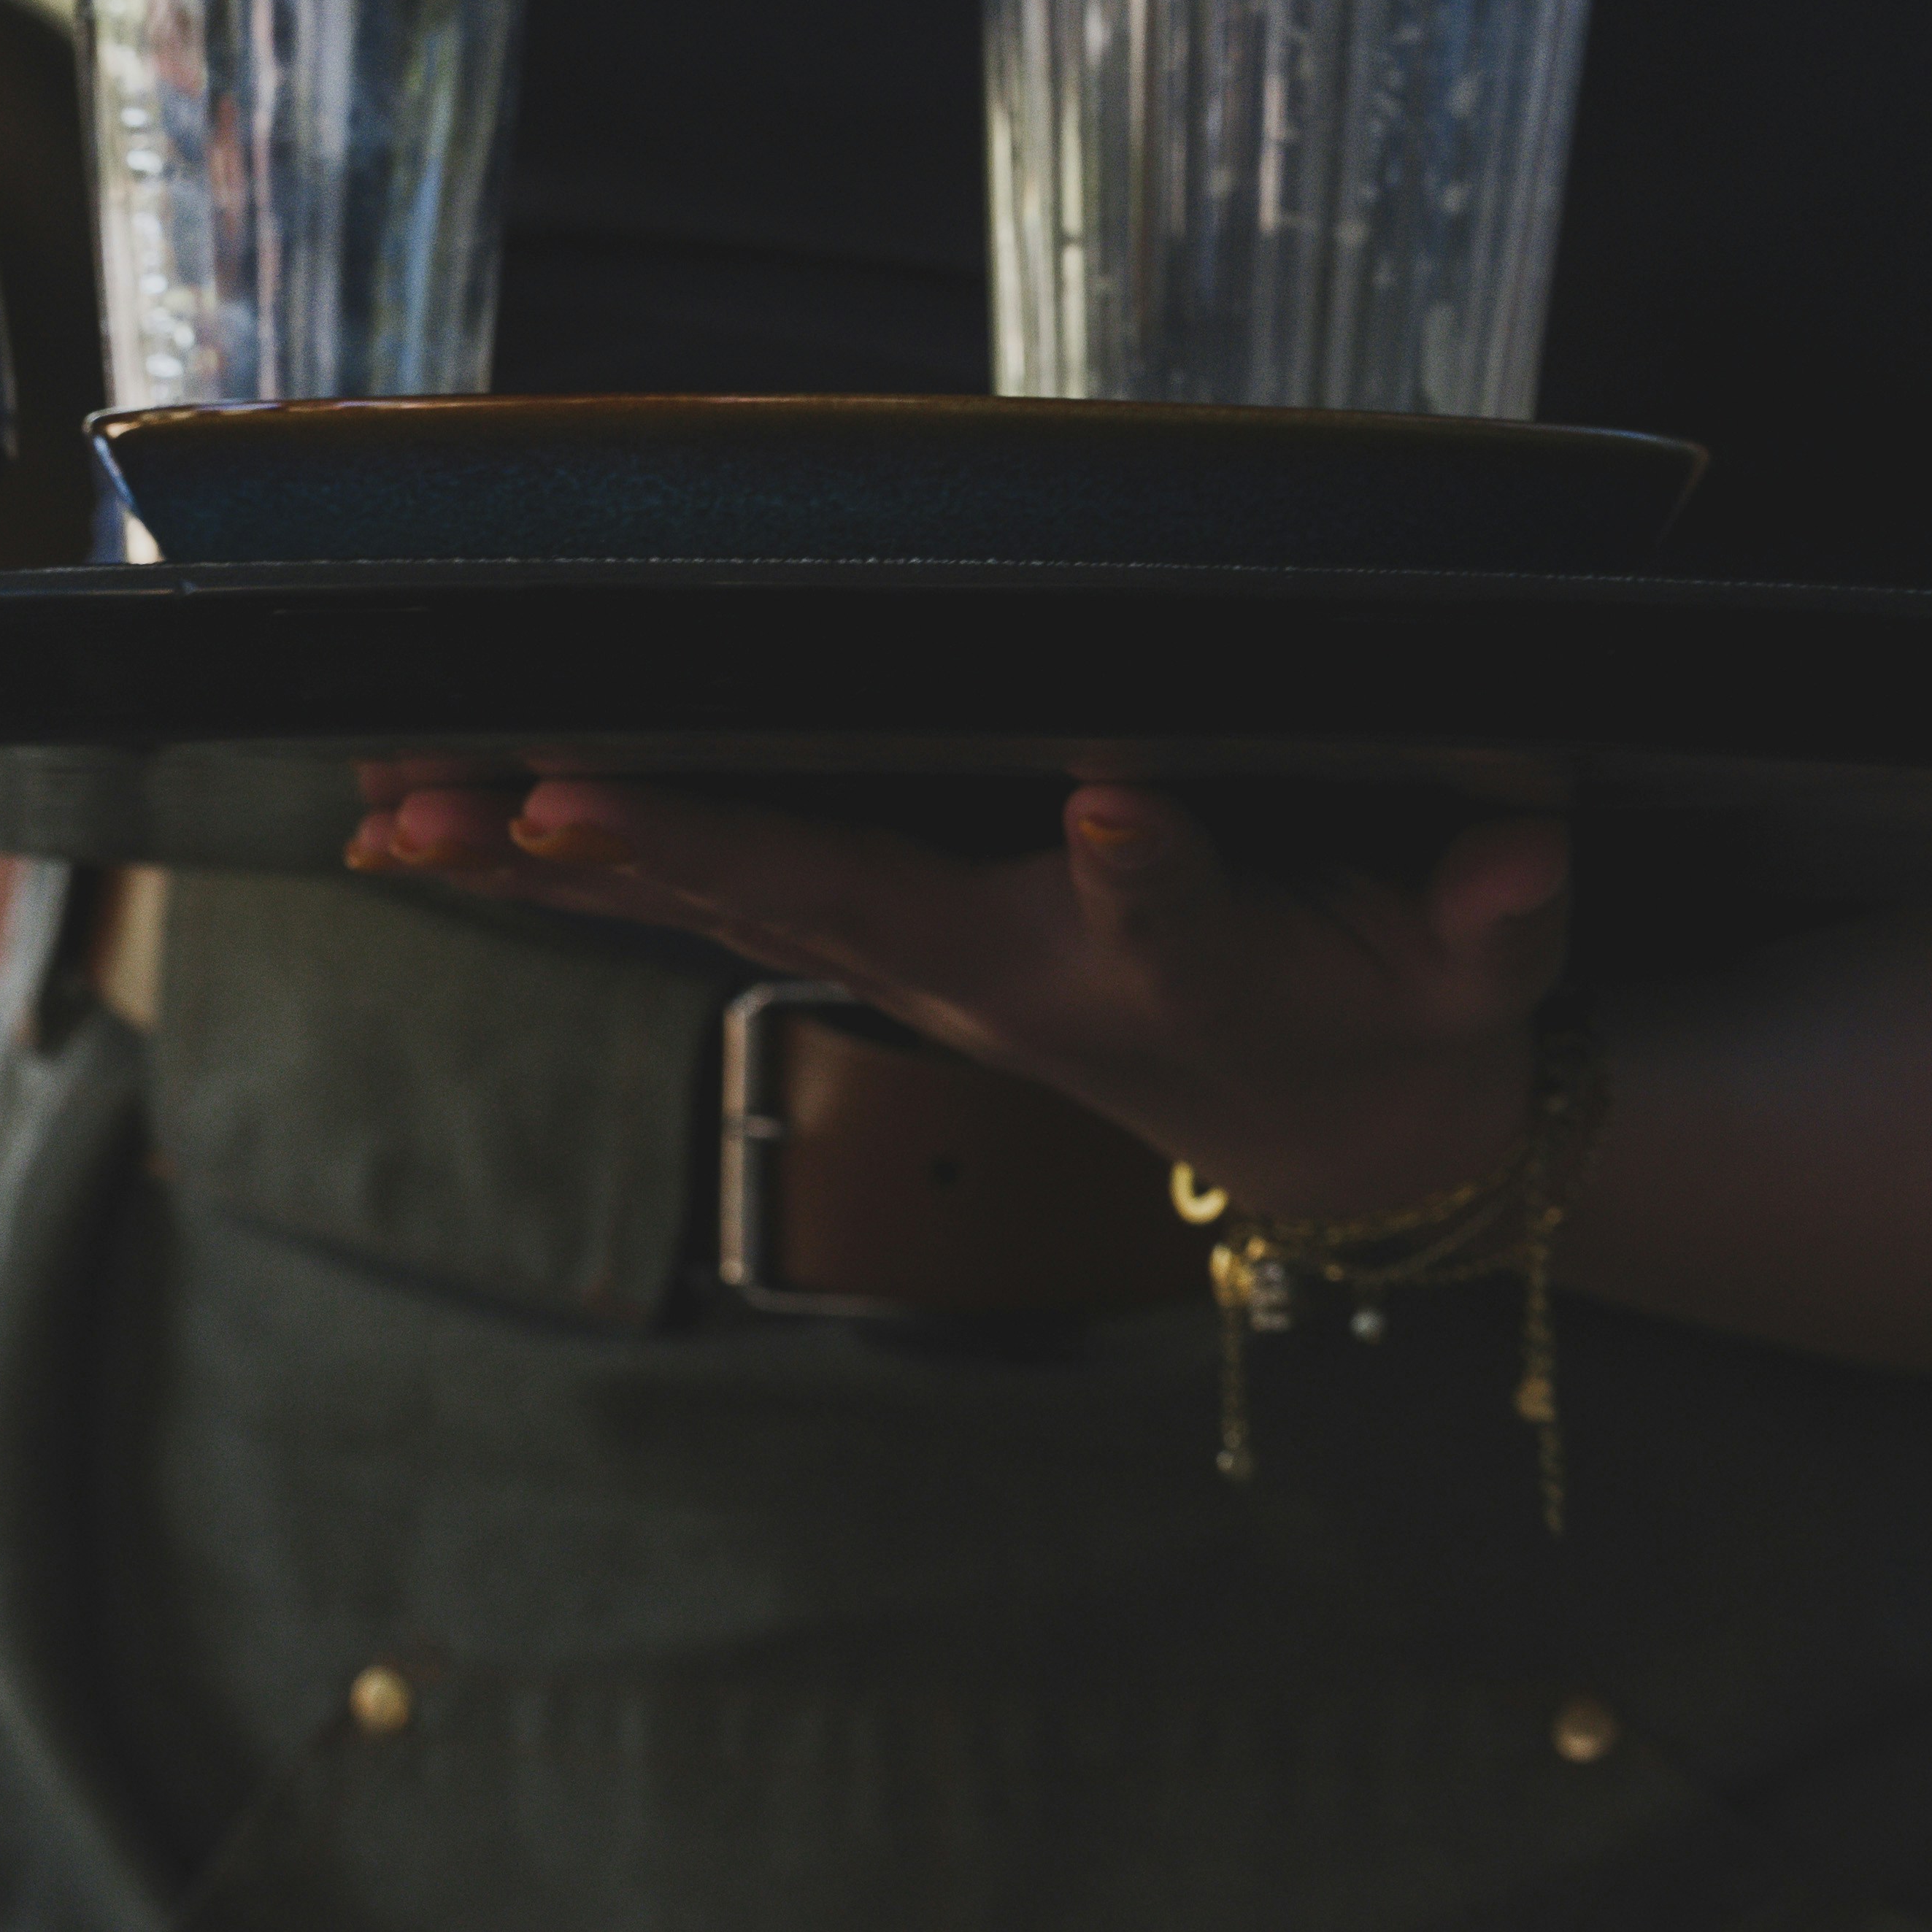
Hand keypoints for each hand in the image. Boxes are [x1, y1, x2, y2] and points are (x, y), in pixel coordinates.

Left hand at [347, 771, 1570, 1220]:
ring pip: (719, 898)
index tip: (1129, 808)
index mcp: (1190, 964)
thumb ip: (1496, 911)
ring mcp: (914, 963)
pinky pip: (684, 895)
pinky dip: (553, 861)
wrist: (1323, 1129)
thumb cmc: (1398, 1001)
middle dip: (699, 849)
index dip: (1159, 866)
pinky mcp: (859, 941)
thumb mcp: (1486, 959)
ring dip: (560, 857)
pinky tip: (420, 824)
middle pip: (849, 900)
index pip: (1175, 908)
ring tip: (410, 813)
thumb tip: (1521, 859)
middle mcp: (1014, 972)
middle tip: (544, 802)